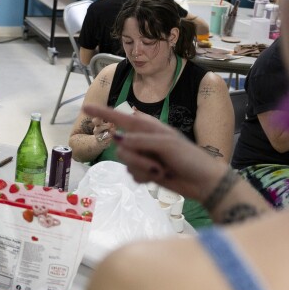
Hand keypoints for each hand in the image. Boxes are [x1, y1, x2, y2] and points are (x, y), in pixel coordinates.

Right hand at [84, 103, 224, 200]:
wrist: (203, 182)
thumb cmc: (189, 158)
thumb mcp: (166, 144)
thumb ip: (140, 140)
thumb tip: (118, 141)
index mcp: (148, 127)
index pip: (121, 117)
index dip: (103, 112)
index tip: (85, 107)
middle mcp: (142, 139)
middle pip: (120, 146)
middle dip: (136, 157)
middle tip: (155, 163)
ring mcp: (143, 156)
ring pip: (125, 161)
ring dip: (142, 168)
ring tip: (160, 171)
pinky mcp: (145, 171)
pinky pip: (131, 174)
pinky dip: (143, 178)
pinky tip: (157, 178)